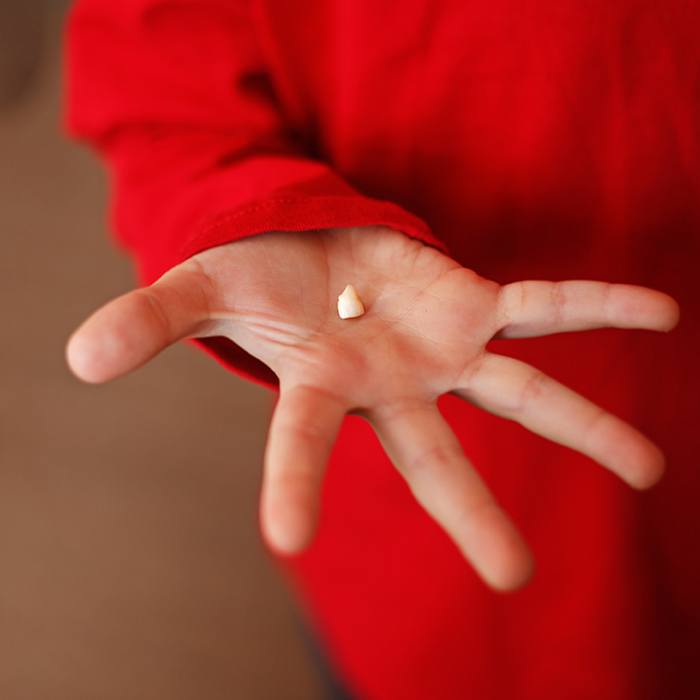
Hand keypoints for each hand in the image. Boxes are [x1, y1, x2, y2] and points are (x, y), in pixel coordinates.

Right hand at [66, 227, 678, 590]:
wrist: (313, 248)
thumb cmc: (259, 279)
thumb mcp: (197, 287)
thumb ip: (148, 322)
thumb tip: (76, 360)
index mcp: (323, 387)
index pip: (302, 443)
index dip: (291, 486)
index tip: (282, 545)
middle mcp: (392, 386)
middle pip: (433, 456)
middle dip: (470, 511)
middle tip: (513, 580)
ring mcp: (442, 349)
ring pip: (518, 393)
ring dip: (581, 427)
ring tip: (646, 472)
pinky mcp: (474, 303)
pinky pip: (541, 305)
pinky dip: (596, 302)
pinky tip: (663, 312)